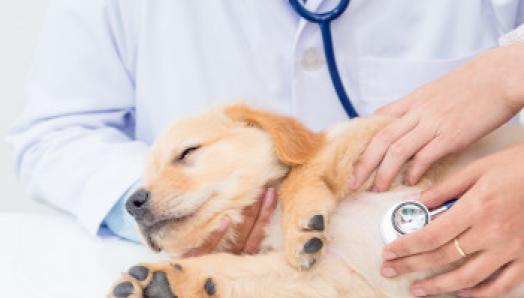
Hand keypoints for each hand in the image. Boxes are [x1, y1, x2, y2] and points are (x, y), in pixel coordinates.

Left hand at [184, 187, 276, 256]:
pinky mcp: (197, 260)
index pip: (259, 233)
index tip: (271, 192)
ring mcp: (217, 259)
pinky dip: (217, 235)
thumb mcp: (224, 245)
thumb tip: (246, 203)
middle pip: (252, 233)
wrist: (184, 278)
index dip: (266, 213)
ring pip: (236, 239)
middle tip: (266, 188)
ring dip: (246, 217)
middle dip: (261, 210)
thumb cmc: (206, 255)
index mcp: (241, 253)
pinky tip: (225, 220)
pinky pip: (208, 248)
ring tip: (250, 197)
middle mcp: (233, 258)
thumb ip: (236, 230)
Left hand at [351, 44, 523, 191]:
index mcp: (412, 101)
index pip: (377, 121)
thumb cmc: (470, 84)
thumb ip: (415, 107)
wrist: (498, 76)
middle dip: (364, 163)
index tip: (352, 157)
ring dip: (384, 173)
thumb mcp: (434, 90)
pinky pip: (425, 156)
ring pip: (397, 150)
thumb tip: (402, 122)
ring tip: (377, 188)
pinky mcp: (451, 136)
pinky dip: (413, 171)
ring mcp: (433, 124)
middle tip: (353, 181)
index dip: (361, 140)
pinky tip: (409, 181)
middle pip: (380, 139)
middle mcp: (417, 112)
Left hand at [381, 145, 523, 296]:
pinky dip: (481, 293)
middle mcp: (491, 233)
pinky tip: (462, 293)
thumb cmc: (516, 167)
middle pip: (443, 257)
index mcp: (476, 208)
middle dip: (411, 266)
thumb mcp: (478, 169)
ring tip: (417, 290)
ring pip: (469, 278)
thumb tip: (419, 202)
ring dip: (439, 287)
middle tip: (389, 270)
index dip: (406, 247)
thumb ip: (446, 188)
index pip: (432, 235)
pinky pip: (502, 284)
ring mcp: (510, 249)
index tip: (388, 252)